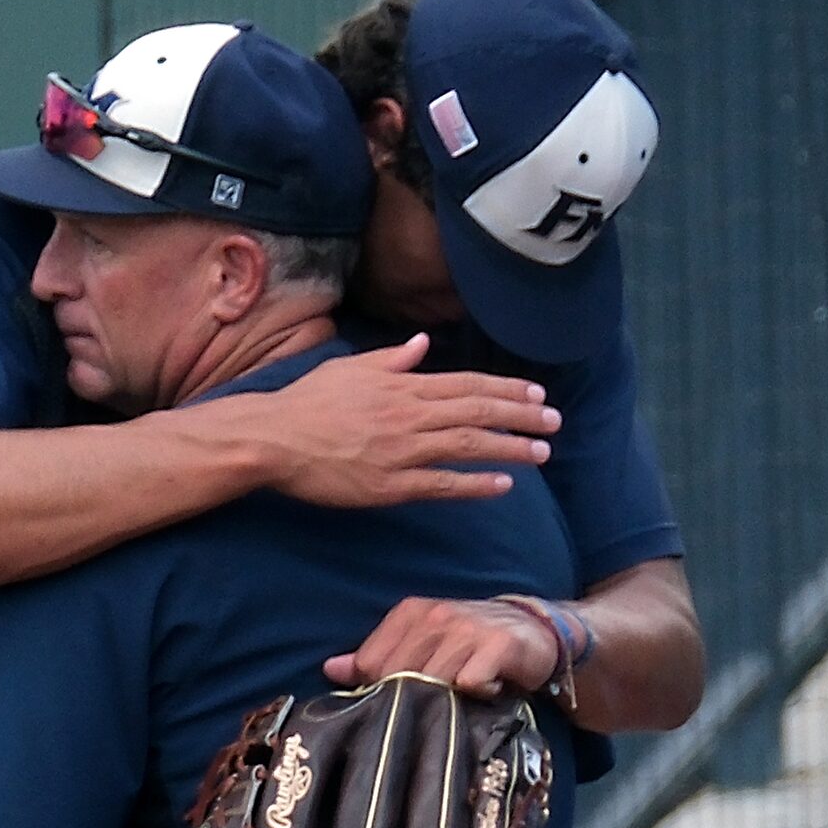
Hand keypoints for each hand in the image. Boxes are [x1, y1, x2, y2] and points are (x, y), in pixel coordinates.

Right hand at [261, 334, 560, 508]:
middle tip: (554, 421)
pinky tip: (503, 485)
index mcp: (403, 386)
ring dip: (510, 448)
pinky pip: (443, 484)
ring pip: (469, 446)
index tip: (536, 394)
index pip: (468, 384)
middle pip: (479, 412)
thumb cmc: (307, 402)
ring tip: (541, 452)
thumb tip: (422, 343)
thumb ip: (392, 358)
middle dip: (522, 415)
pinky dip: (476, 484)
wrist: (273, 439)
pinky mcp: (390, 485)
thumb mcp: (350, 368)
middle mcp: (411, 416)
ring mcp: (403, 452)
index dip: (507, 389)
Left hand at [327, 596, 562, 697]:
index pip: (371, 663)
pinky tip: (488, 689)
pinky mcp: (499, 645)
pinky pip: (470, 685)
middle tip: (433, 702)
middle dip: (411, 698)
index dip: (380, 689)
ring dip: (446, 699)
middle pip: (399, 677)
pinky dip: (477, 696)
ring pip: (433, 683)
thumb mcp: (420, 642)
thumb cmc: (469, 642)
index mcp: (410, 613)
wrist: (535, 628)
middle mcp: (437, 616)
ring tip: (462, 693)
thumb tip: (331, 669)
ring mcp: (468, 629)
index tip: (400, 696)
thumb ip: (376, 657)